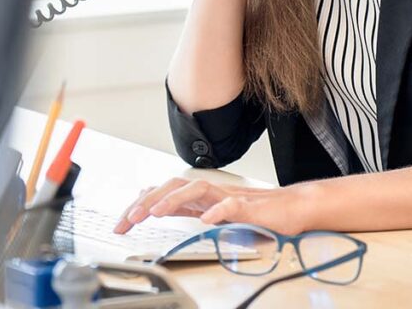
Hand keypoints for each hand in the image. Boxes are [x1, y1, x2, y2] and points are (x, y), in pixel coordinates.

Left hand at [112, 177, 307, 235]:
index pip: (163, 194)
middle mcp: (210, 192)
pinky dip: (218, 210)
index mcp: (198, 196)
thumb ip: (186, 208)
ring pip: (196, 189)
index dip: (139, 205)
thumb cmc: (253, 211)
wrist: (291, 208)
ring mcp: (229, 197)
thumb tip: (157, 207)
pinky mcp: (250, 207)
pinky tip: (206, 220)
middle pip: (173, 186)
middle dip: (147, 201)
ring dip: (173, 199)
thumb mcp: (210, 211)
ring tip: (156, 212)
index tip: (120, 224)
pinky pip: (232, 206)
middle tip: (128, 219)